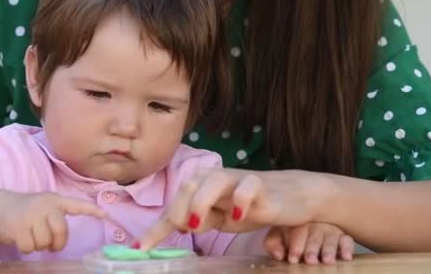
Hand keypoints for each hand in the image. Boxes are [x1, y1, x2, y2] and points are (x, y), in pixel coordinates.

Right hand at [0, 192, 105, 253]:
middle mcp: (45, 205)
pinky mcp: (18, 226)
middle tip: (49, 244)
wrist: (0, 209)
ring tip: (31, 235)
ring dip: (38, 245)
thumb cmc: (29, 213)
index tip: (106, 215)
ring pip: (44, 242)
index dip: (92, 210)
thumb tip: (64, 238)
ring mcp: (31, 214)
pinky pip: (30, 247)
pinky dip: (26, 248)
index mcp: (55, 200)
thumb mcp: (45, 209)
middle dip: (56, 242)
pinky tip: (21, 238)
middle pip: (61, 231)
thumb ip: (57, 218)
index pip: (77, 205)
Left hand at [138, 168, 333, 249]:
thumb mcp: (220, 218)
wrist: (292, 195)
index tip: (139, 250)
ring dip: (201, 202)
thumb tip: (174, 227)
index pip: (176, 206)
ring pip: (214, 179)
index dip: (156, 229)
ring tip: (197, 225)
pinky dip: (240, 198)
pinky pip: (248, 186)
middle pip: (190, 185)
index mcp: (203, 186)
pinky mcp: (262, 185)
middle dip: (180, 209)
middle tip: (183, 231)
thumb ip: (198, 221)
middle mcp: (217, 179)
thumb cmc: (251, 205)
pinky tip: (237, 215)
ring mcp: (238, 179)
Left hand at [264, 223, 353, 264]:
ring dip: (329, 250)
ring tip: (327, 261)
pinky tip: (346, 257)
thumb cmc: (289, 233)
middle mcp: (315, 223)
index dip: (295, 245)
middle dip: (312, 249)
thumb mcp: (278, 235)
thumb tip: (278, 254)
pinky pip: (347, 240)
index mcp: (297, 221)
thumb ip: (273, 243)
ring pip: (330, 238)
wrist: (308, 220)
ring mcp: (329, 229)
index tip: (292, 258)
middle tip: (310, 261)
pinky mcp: (342, 236)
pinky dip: (347, 248)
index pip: (297, 231)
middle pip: (314, 236)